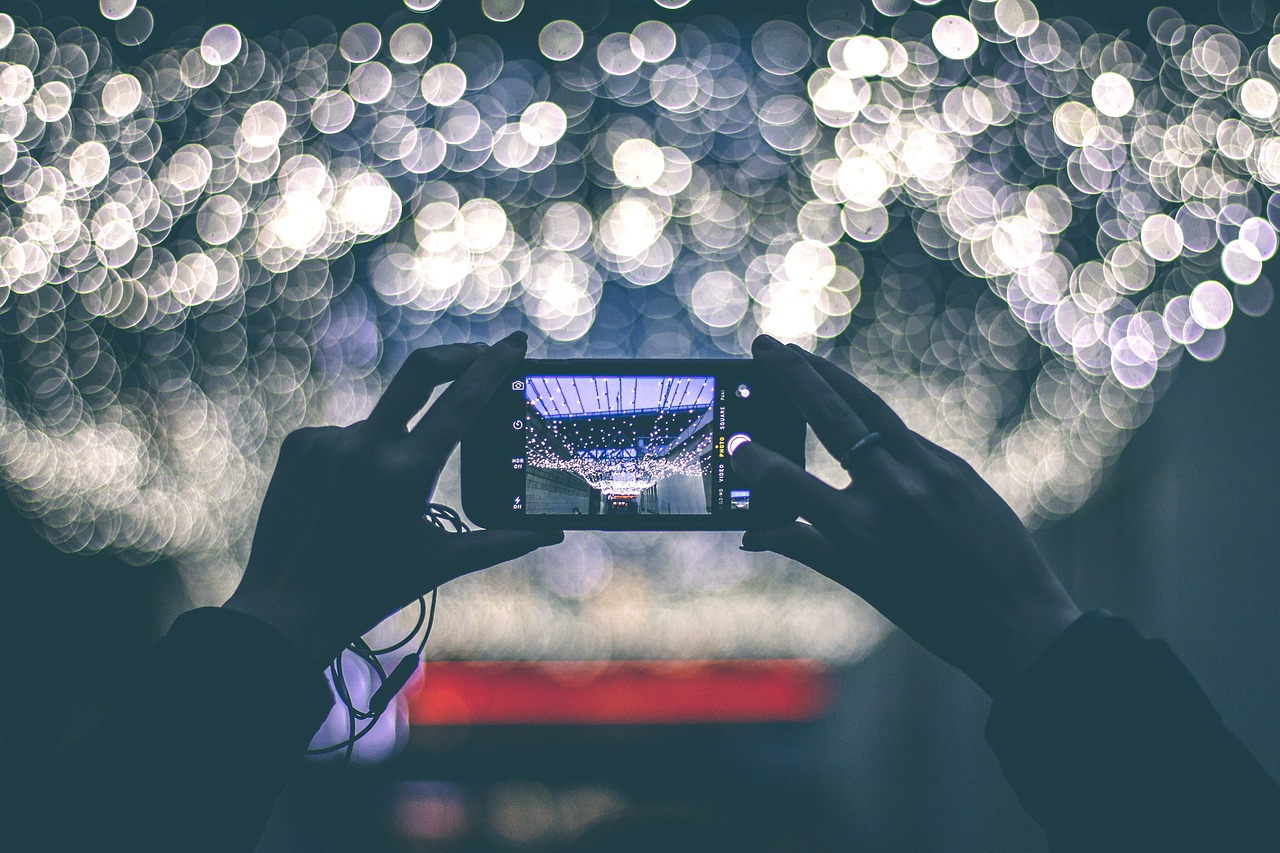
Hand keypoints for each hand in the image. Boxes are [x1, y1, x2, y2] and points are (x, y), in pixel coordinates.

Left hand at [224, 333, 560, 666]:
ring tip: (381, 500)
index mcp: (406, 474)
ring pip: (382, 421)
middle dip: (457, 354)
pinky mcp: (299, 445)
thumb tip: (550, 532)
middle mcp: (365, 448)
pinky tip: (348, 497)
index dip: (494, 365)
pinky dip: (360, 455)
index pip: (461, 401)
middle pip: (420, 370)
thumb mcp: (440, 563)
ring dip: (397, 441)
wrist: (286, 609)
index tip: (515, 343)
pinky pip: (346, 434)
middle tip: (482, 352)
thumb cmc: (371, 589)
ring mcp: (327, 442)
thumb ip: (501, 542)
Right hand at [735, 336, 1080, 696]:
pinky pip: (903, 434)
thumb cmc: (932, 613)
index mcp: (859, 533)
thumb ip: (806, 548)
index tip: (736, 443)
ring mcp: (929, 473)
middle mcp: (892, 493)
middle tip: (764, 345)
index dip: (755, 460)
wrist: (1018, 623)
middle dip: (793, 375)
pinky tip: (852, 407)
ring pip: (870, 407)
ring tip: (799, 356)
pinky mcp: (956, 467)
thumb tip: (753, 534)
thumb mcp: (862, 584)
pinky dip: (871, 418)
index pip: (790, 482)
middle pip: (832, 415)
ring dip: (831, 375)